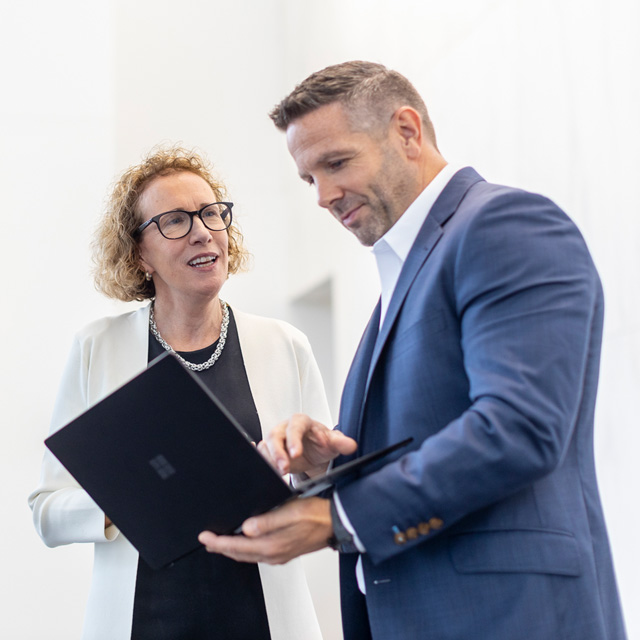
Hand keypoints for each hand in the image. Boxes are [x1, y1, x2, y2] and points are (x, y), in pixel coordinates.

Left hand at [198, 497, 331, 563]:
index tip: (204, 537)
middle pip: (239, 554)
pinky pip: (258, 554)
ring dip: (232, 549)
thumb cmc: (316, 514)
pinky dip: (245, 549)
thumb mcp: (291, 512)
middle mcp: (273, 554)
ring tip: (220, 542)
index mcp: (272, 545)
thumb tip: (246, 527)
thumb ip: (267, 521)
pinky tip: (244, 542)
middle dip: (221, 547)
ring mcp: (279, 555)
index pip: (237, 546)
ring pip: (248, 555)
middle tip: (206, 540)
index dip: (218, 542)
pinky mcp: (284, 552)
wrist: (335, 522)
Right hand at [259, 414, 356, 476]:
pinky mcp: (270, 452)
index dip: (293, 439)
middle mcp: (285, 428)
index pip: (294, 427)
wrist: (316, 451)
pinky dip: (264, 465)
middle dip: (277, 453)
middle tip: (284, 468)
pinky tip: (269, 474)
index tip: (296, 453)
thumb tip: (351, 445)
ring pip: (265, 447)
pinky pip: (261, 456)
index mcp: (301, 422)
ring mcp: (275, 440)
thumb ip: (342, 443)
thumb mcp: (333, 443)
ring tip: (279, 475)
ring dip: (269, 461)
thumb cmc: (322, 443)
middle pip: (274, 435)